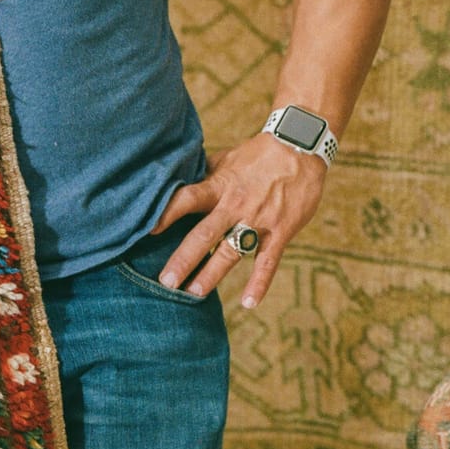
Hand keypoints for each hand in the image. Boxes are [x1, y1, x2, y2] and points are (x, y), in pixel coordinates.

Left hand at [153, 133, 327, 308]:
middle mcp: (235, 204)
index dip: (167, 213)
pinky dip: (259, 283)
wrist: (301, 145)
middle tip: (166, 282)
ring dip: (212, 274)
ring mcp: (259, 219)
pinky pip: (268, 261)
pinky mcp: (281, 230)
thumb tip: (177, 179)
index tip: (148, 230)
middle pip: (204, 234)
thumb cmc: (259, 152)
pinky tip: (248, 303)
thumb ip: (205, 174)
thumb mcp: (227, 158)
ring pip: (231, 251)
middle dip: (184, 259)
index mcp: (220, 186)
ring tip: (193, 294)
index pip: (188, 198)